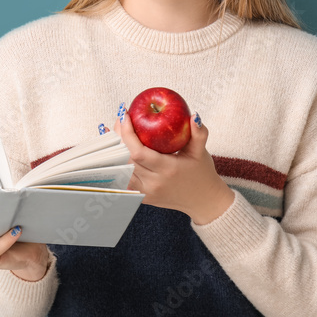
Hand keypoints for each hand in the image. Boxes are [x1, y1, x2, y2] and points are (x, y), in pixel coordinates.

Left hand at [112, 111, 234, 224]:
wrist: (203, 200)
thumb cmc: (202, 172)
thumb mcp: (201, 152)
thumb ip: (199, 133)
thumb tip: (194, 115)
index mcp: (168, 169)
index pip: (138, 152)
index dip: (127, 134)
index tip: (125, 115)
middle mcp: (154, 183)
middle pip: (126, 159)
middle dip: (119, 137)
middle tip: (120, 119)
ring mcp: (146, 192)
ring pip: (122, 169)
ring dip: (115, 150)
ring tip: (114, 130)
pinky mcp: (143, 197)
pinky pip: (124, 179)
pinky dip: (118, 164)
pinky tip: (113, 149)